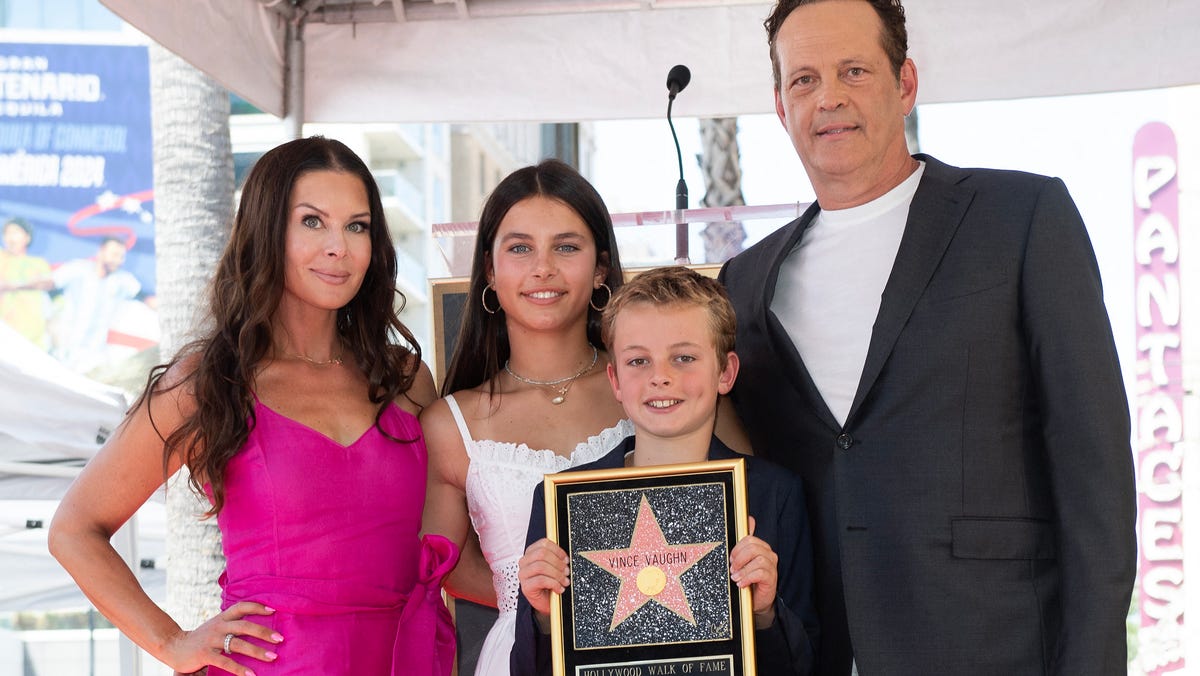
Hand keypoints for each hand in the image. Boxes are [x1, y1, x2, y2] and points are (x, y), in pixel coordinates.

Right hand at [162, 602, 280, 675]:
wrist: (173, 646)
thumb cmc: (201, 638)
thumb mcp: (216, 627)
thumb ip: (232, 626)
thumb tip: (256, 631)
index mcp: (222, 618)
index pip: (242, 606)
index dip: (257, 607)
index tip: (274, 611)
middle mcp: (218, 626)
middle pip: (245, 626)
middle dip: (264, 632)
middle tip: (280, 639)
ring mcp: (211, 639)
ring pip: (238, 644)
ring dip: (257, 651)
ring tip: (272, 657)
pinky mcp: (204, 654)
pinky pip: (225, 661)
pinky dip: (239, 668)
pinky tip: (251, 674)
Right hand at [518, 538, 569, 624]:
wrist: (547, 602)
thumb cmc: (551, 583)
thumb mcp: (554, 567)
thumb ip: (557, 558)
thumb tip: (566, 557)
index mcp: (531, 553)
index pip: (543, 543)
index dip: (558, 550)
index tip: (566, 559)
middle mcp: (524, 562)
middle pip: (542, 554)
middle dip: (558, 563)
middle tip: (566, 572)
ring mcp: (523, 574)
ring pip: (541, 566)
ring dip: (557, 574)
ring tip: (564, 581)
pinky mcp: (525, 587)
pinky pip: (541, 580)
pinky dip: (554, 584)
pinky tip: (559, 589)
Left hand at [729, 516, 777, 628]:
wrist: (754, 601)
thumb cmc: (748, 579)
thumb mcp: (743, 560)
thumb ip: (744, 542)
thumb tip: (749, 519)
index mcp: (761, 548)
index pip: (749, 539)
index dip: (737, 548)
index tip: (730, 559)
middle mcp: (769, 555)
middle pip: (753, 547)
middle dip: (739, 558)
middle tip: (732, 568)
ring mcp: (772, 567)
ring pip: (758, 559)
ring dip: (743, 569)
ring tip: (736, 577)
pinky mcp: (771, 579)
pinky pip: (760, 573)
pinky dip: (748, 578)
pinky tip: (741, 583)